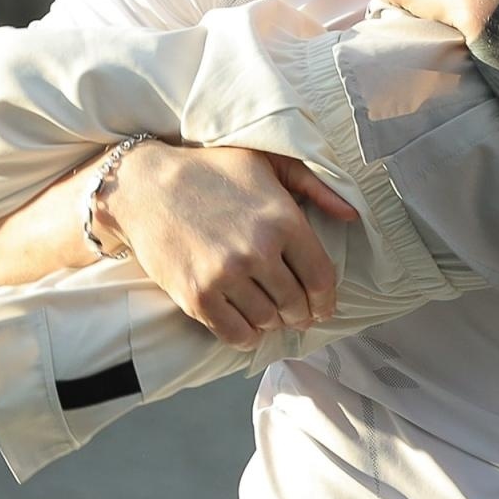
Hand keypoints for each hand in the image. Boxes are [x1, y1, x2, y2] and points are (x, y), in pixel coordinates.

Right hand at [95, 143, 358, 350]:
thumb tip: (352, 215)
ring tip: (268, 310)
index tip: (323, 305)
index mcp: (281, 220)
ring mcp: (226, 277)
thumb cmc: (211, 170)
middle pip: (296, 304)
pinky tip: (246, 322)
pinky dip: (247, 335)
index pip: (321, 277)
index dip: (326, 298)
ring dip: (272, 321)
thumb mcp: (266, 163)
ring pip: (268, 321)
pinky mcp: (197, 297)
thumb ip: (314, 186)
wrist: (145, 186)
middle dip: (300, 313)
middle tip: (296, 313)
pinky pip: (236, 334)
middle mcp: (258, 251)